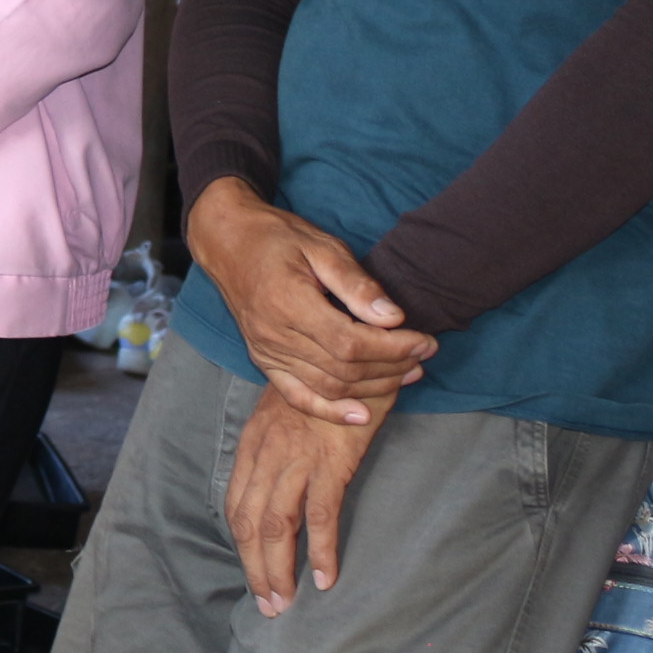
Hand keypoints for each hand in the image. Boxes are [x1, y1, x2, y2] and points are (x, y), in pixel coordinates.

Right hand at [187, 179, 433, 423]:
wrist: (227, 242)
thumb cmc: (276, 238)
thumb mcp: (321, 246)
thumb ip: (356, 284)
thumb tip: (393, 317)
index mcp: (288, 302)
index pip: (351, 343)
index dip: (393, 348)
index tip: (425, 340)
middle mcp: (274, 334)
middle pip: (345, 369)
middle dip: (392, 367)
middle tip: (424, 354)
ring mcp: (266, 352)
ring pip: (329, 386)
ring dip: (374, 387)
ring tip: (408, 373)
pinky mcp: (264, 361)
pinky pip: (298, 396)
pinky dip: (330, 411)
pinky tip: (361, 414)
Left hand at [226, 382, 386, 612]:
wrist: (351, 356)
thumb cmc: (323, 387)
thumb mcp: (284, 412)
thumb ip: (276, 447)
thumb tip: (276, 488)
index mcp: (253, 443)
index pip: (236, 505)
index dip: (243, 546)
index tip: (253, 573)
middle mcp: (266, 453)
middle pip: (250, 524)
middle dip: (255, 568)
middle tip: (268, 604)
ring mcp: (297, 459)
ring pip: (278, 526)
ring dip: (279, 570)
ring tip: (287, 602)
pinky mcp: (330, 463)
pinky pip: (320, 516)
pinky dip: (322, 551)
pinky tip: (326, 578)